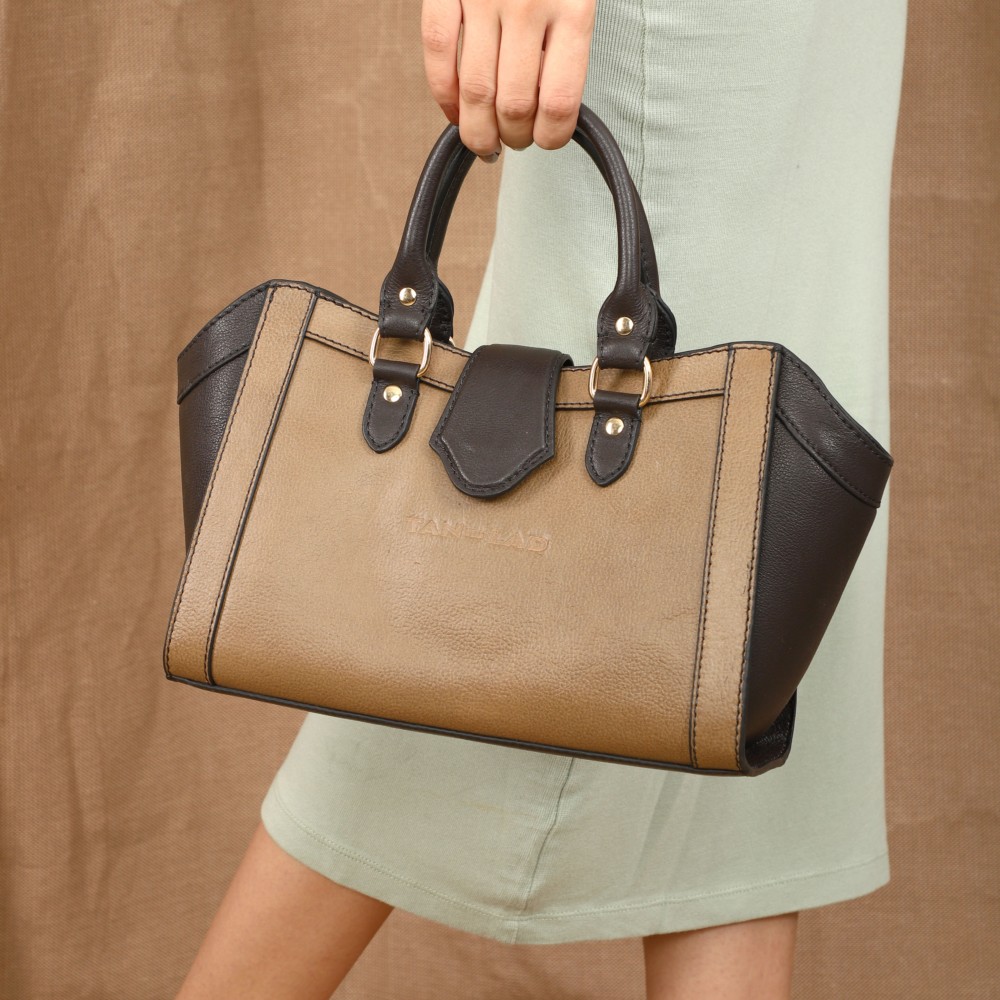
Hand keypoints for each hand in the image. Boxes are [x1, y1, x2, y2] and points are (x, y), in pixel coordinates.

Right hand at [421, 0, 596, 158]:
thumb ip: (565, 46)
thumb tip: (546, 111)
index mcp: (573, 9)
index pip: (559, 104)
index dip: (549, 137)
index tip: (544, 139)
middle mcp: (528, 3)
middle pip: (514, 106)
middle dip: (512, 138)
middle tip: (512, 140)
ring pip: (475, 92)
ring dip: (477, 130)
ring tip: (484, 140)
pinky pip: (438, 54)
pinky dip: (443, 94)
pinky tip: (454, 111)